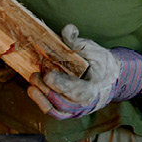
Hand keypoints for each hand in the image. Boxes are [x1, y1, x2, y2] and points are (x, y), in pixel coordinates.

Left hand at [27, 24, 141, 119]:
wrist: (109, 78)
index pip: (76, 90)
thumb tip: (68, 29)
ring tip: (32, 81)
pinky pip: (54, 112)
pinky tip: (34, 91)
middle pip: (62, 101)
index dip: (60, 83)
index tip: (48, 74)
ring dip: (40, 96)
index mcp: (94, 86)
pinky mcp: (69, 112)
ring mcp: (77, 109)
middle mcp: (86, 102)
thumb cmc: (100, 63)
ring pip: (56, 109)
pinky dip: (42, 103)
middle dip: (45, 88)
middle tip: (35, 74)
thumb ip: (77, 41)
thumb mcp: (93, 49)